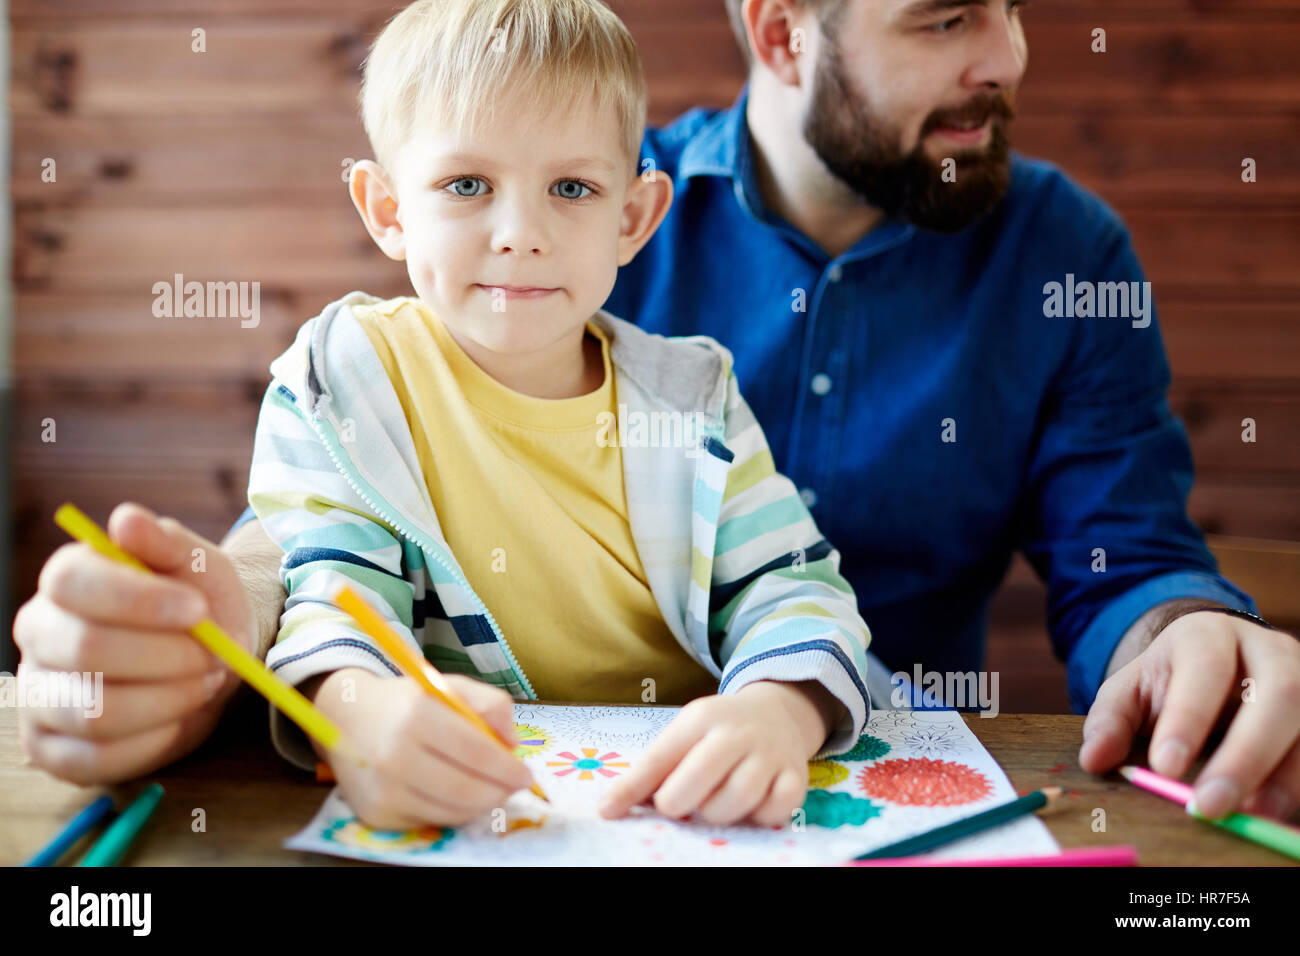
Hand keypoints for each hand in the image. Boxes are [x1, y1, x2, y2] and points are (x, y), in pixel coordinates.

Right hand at [14, 502, 255, 784]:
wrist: (214, 652)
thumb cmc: (197, 601)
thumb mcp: (195, 564)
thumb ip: (164, 542)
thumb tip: (126, 520)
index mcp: (66, 580)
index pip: (72, 582)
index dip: (138, 599)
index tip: (198, 608)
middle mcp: (39, 635)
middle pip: (85, 649)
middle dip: (166, 656)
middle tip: (213, 656)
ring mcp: (39, 695)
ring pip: (95, 711)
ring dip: (168, 700)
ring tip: (203, 682)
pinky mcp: (54, 750)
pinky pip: (98, 760)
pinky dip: (154, 740)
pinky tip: (180, 716)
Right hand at [310, 669, 534, 829]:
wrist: (346, 718)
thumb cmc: (407, 702)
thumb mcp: (449, 686)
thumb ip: (490, 704)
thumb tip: (512, 744)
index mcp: (415, 715)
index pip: (473, 751)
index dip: (506, 768)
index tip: (527, 774)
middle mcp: (394, 756)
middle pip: (465, 789)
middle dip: (500, 792)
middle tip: (515, 787)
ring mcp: (383, 790)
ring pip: (452, 812)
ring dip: (482, 805)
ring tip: (493, 790)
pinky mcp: (377, 815)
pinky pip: (431, 821)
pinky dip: (454, 812)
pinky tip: (459, 794)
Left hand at [597, 681, 829, 825]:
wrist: (777, 713)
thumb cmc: (717, 733)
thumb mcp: (684, 736)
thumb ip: (652, 771)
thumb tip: (609, 808)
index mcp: (701, 718)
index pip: (660, 756)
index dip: (633, 788)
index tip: (609, 811)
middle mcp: (737, 732)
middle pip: (698, 778)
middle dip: (678, 802)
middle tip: (678, 804)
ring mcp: (770, 754)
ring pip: (736, 800)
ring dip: (717, 813)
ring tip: (713, 801)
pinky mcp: (796, 776)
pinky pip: (775, 811)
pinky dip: (758, 817)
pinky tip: (749, 805)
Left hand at [1079, 610, 1299, 819]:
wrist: (1219, 658)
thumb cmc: (1172, 677)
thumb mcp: (1131, 689)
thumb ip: (1111, 721)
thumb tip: (1093, 759)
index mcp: (1210, 634)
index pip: (1205, 667)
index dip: (1189, 717)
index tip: (1165, 766)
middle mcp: (1269, 650)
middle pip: (1277, 694)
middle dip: (1245, 755)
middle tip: (1209, 804)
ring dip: (1284, 776)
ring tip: (1250, 815)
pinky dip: (1298, 781)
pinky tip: (1273, 809)